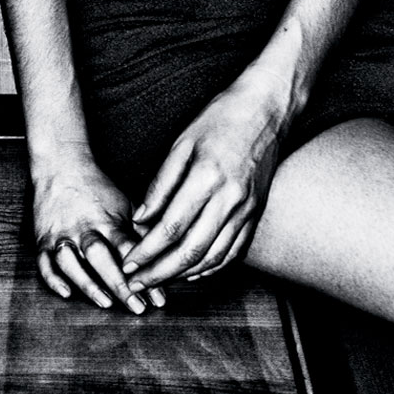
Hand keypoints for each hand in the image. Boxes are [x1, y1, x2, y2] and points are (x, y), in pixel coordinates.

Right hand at [32, 154, 165, 313]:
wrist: (61, 165)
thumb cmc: (98, 188)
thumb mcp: (124, 204)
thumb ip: (141, 231)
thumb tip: (166, 257)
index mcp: (107, 219)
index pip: (128, 248)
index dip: (143, 272)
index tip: (158, 298)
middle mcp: (84, 227)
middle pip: (100, 257)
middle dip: (119, 284)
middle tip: (137, 308)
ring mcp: (61, 234)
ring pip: (70, 262)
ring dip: (88, 284)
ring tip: (106, 304)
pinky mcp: (42, 239)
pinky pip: (44, 263)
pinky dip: (53, 279)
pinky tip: (67, 294)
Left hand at [121, 70, 288, 289]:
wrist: (266, 110)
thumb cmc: (220, 119)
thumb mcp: (182, 143)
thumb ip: (160, 184)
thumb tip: (140, 219)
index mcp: (207, 177)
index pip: (170, 227)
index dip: (146, 251)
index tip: (127, 264)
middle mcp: (230, 199)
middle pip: (191, 251)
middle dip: (160, 273)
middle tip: (137, 284)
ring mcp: (247, 210)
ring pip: (213, 258)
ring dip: (184, 276)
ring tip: (159, 281)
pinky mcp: (256, 214)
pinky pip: (233, 252)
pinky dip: (211, 268)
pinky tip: (193, 272)